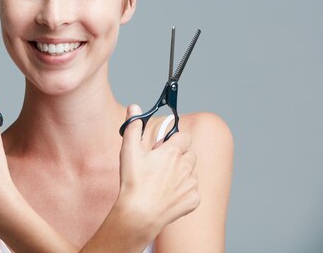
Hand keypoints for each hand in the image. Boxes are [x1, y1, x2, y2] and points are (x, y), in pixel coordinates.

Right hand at [118, 105, 199, 233]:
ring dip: (182, 173)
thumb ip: (133, 126)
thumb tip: (134, 107)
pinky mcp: (194, 200)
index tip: (163, 148)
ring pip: (192, 172)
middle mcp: (186, 166)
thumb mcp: (128, 150)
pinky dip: (184, 192)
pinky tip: (168, 195)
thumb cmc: (133, 182)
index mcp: (173, 152)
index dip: (174, 140)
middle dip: (179, 156)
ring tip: (163, 182)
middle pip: (190, 154)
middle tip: (161, 165)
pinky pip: (193, 191)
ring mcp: (191, 184)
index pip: (184, 136)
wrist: (139, 214)